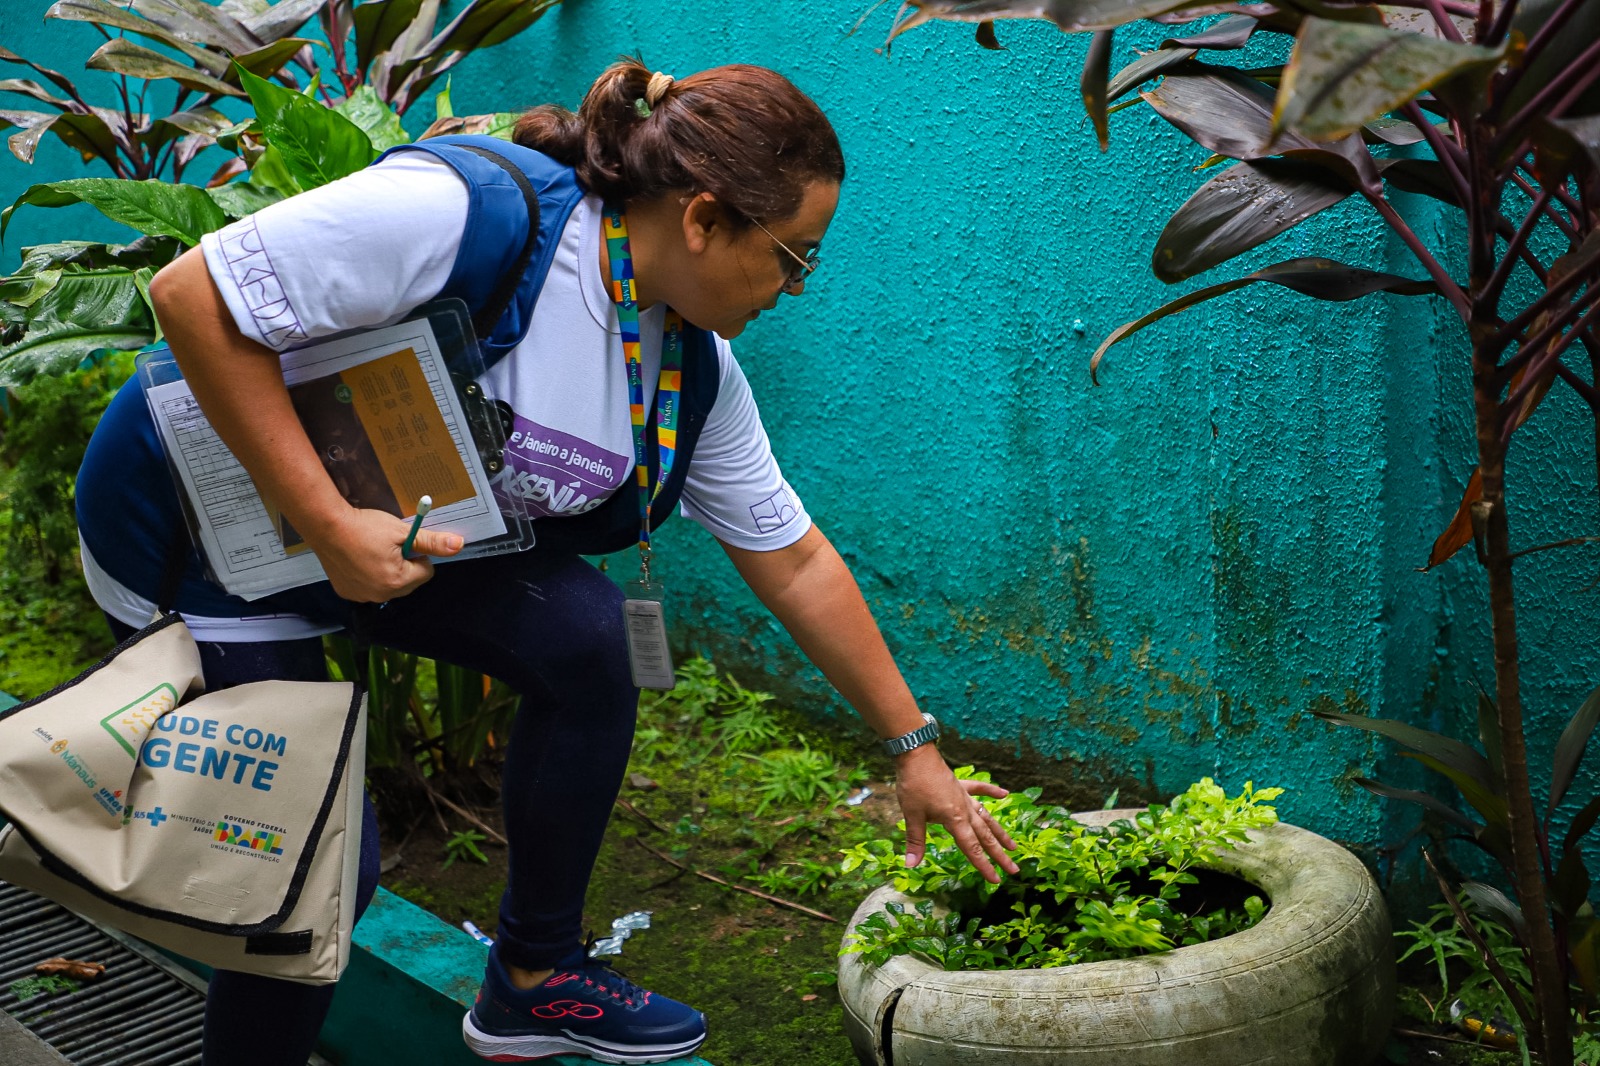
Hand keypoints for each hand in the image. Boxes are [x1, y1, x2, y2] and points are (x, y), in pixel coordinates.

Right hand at [306, 506, 463, 602]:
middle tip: (389, 546)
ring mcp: (363, 596)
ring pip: (390, 586)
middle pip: (409, 582)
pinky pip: (369, 588)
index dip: (419, 554)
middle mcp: (381, 595)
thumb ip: (432, 542)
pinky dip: (369, 576)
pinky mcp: (348, 593)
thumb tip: (459, 545)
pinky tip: (359, 560)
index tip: (405, 542)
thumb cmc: (366, 527)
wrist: (327, 527)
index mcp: (398, 580)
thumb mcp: (402, 531)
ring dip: (388, 571)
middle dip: (405, 565)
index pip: (426, 572)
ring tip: (373, 551)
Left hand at [894, 745, 1018, 883]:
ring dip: (1000, 832)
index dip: (983, 866)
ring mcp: (964, 796)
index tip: (996, 881)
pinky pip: (979, 789)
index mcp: (955, 820)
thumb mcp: (912, 815)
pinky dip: (991, 791)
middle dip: (1000, 855)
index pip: (971, 848)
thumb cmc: (913, 786)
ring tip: (1013, 846)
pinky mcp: (960, 785)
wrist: (916, 755)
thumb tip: (911, 865)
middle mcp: (965, 810)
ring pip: (987, 818)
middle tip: (1014, 870)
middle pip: (985, 837)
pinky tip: (1004, 793)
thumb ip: (915, 841)